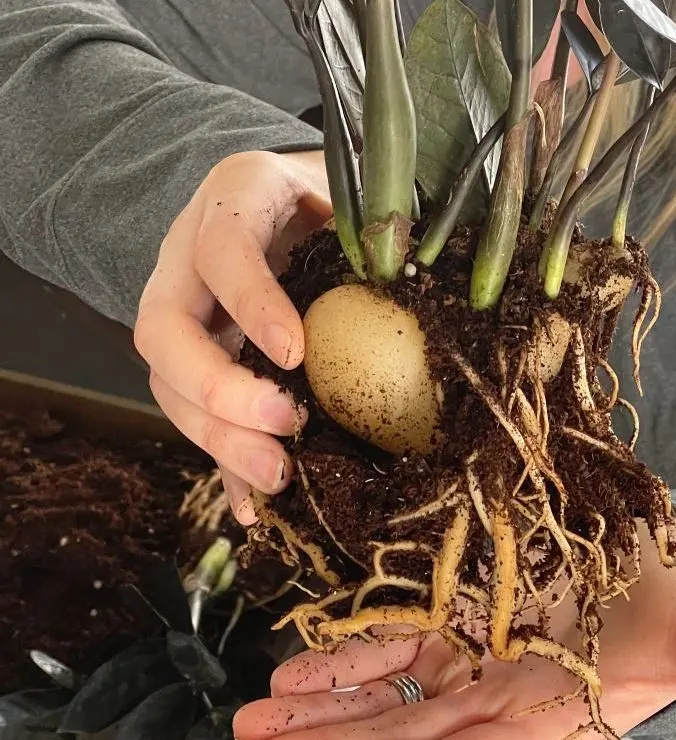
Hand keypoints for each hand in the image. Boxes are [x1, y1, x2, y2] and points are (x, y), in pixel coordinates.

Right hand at [134, 150, 330, 522]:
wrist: (289, 198)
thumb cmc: (328, 197)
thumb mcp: (347, 192)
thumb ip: (367, 227)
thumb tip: (406, 272)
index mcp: (232, 202)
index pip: (222, 251)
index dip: (251, 303)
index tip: (294, 353)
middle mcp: (186, 260)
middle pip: (163, 332)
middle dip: (219, 390)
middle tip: (286, 426)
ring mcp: (183, 315)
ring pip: (168, 384)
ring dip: (219, 439)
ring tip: (279, 477)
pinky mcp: (196, 363)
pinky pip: (195, 418)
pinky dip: (223, 465)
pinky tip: (253, 504)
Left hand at [230, 521, 675, 739]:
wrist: (661, 572)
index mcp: (552, 722)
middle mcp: (501, 702)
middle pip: (404, 737)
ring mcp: (473, 663)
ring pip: (386, 695)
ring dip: (318, 708)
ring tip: (252, 718)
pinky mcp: (458, 620)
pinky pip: (392, 643)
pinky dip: (344, 656)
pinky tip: (297, 666)